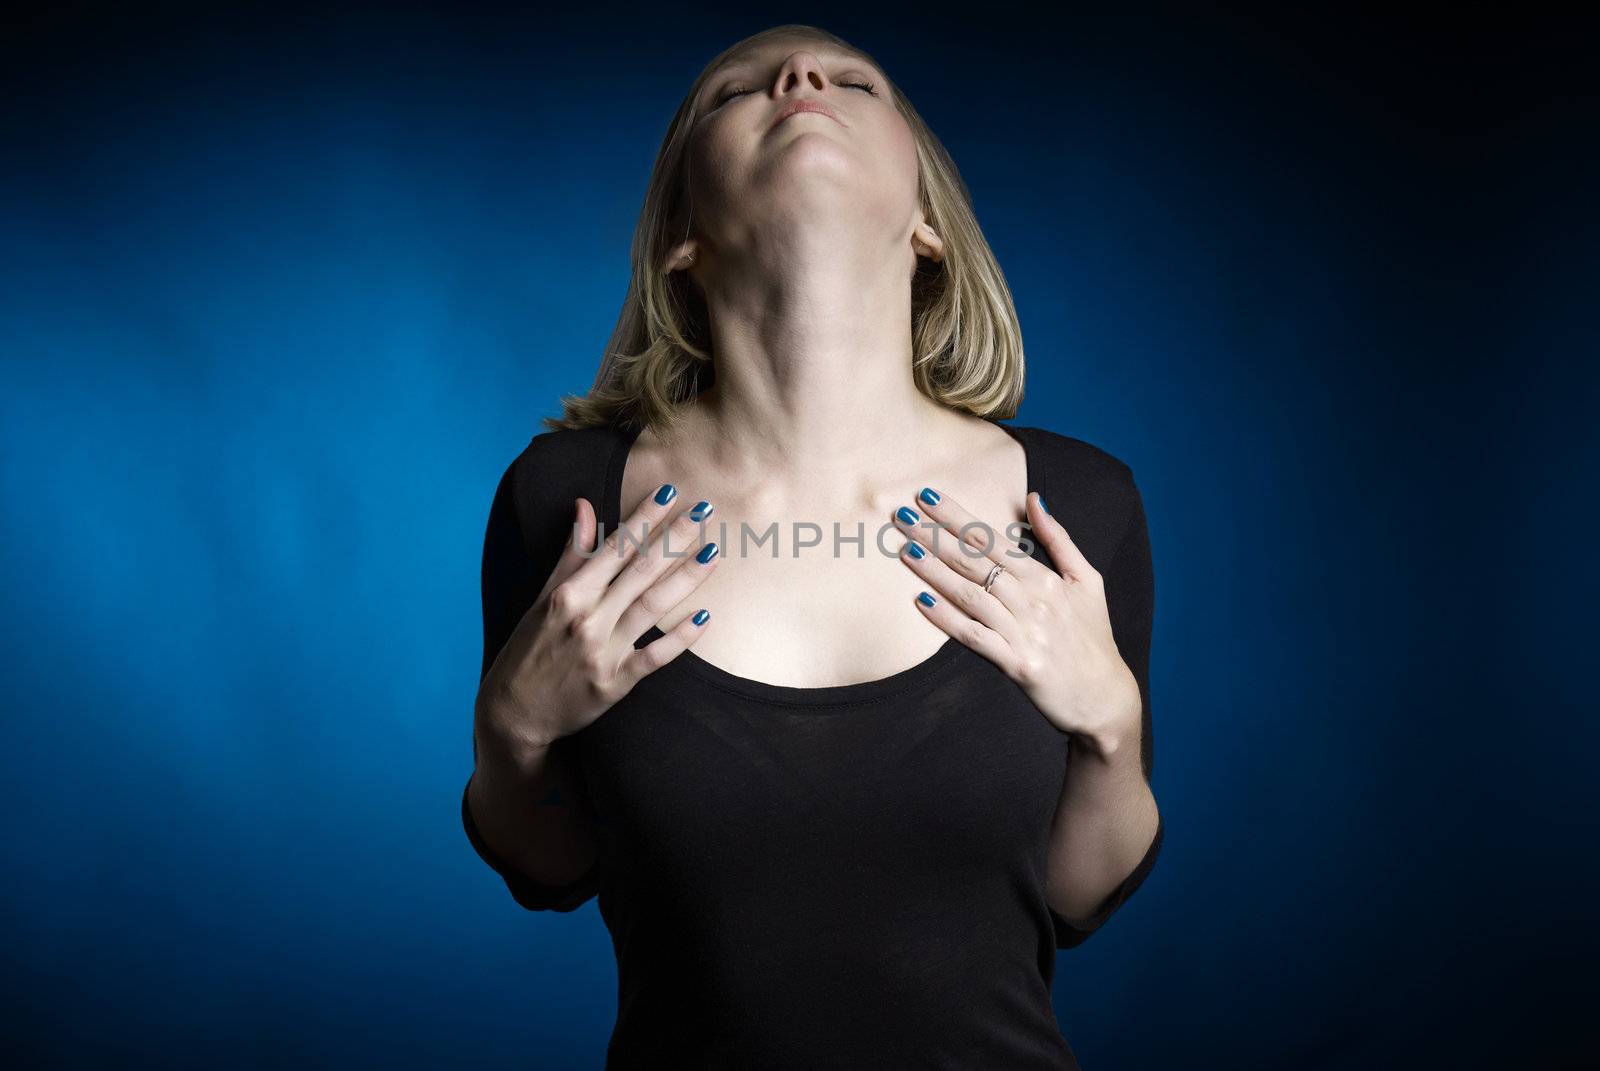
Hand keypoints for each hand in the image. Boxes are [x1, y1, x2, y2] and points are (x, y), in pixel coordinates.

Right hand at [476, 484, 720, 750]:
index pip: (614, 547)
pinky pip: (655, 657)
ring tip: (713, 552)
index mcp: (568, 594)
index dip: (644, 518)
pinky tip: (705, 618)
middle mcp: (587, 619)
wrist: (513, 712)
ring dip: (685, 578)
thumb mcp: (543, 598)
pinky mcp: (615, 684)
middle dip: (674, 537)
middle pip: (640, 570)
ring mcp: (603, 652)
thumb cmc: (529, 649)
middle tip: (705, 510)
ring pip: (652, 607)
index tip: (669, 492)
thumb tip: (585, 506)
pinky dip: (680, 638)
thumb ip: (571, 554)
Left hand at [891, 488, 1140, 759]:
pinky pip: (976, 638)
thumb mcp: (1088, 581)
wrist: (1105, 699)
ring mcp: (1025, 633)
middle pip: (975, 562)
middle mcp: (1034, 602)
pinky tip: (922, 603)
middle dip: (935, 536)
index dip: (958, 517)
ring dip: (935, 572)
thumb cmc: (1092, 636)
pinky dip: (948, 620)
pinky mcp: (1017, 665)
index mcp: (1047, 579)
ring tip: (905, 550)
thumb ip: (1059, 539)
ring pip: (971, 595)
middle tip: (901, 515)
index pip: (993, 540)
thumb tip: (1034, 498)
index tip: (928, 496)